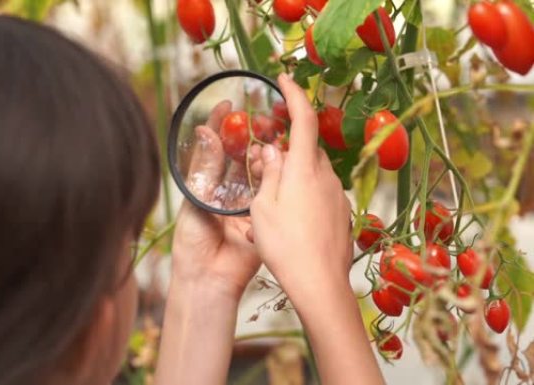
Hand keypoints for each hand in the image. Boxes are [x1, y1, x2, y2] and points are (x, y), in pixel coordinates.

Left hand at [172, 100, 260, 299]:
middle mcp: (226, 189)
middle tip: (261, 118)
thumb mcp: (195, 199)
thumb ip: (204, 167)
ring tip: (271, 136)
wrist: (208, 278)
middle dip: (250, 134)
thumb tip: (205, 131)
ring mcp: (246, 201)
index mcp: (206, 184)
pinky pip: (270, 191)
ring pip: (258, 170)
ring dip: (265, 152)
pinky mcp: (262, 215)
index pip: (214, 146)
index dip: (220, 123)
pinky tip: (280, 161)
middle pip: (240, 154)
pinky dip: (275, 175)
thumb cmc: (192, 241)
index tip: (230, 103)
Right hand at [248, 74, 383, 384]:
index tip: (284, 79)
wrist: (320, 284)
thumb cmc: (284, 245)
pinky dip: (306, 194)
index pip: (303, 119)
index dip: (294, 94)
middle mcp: (326, 176)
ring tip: (274, 200)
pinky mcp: (343, 213)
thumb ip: (269, 173)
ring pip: (314, 172)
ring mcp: (338, 195)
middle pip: (307, 149)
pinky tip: (292, 218)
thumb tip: (273, 150)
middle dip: (287, 147)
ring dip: (295, 175)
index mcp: (304, 169)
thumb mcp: (262, 207)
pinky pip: (321, 192)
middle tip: (266, 159)